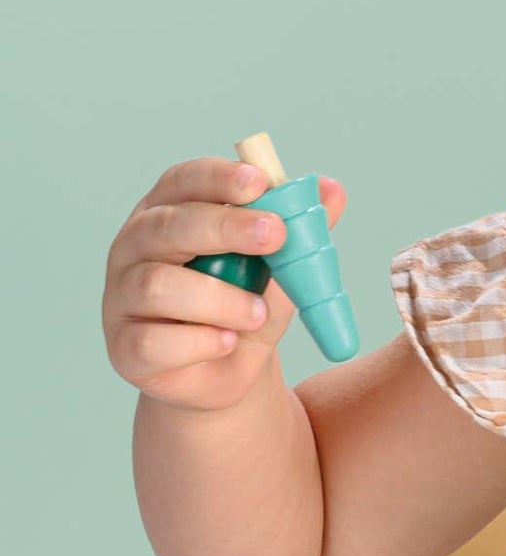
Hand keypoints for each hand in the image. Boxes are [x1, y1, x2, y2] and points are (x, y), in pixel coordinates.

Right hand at [104, 158, 347, 411]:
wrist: (224, 376)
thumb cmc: (244, 308)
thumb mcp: (279, 270)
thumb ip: (300, 231)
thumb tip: (332, 188)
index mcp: (169, 214)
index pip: (182, 182)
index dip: (218, 178)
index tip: (261, 181)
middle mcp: (135, 248)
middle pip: (168, 226)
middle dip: (225, 227)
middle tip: (276, 235)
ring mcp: (122, 297)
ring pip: (159, 286)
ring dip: (219, 298)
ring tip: (258, 314)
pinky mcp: (124, 347)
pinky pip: (154, 340)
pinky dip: (198, 342)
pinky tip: (226, 343)